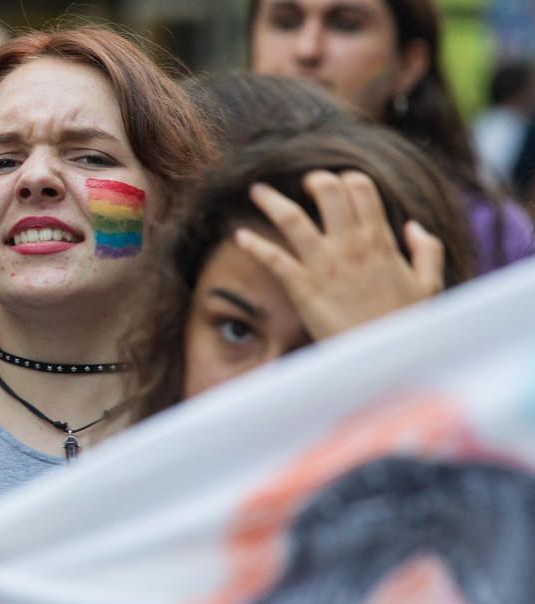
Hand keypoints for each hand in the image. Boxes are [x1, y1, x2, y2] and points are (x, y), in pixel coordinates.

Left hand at [234, 170, 443, 340]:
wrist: (387, 362)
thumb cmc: (405, 326)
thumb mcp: (429, 285)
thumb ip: (426, 251)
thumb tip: (413, 226)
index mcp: (380, 241)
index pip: (360, 188)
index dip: (345, 180)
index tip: (335, 186)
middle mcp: (351, 247)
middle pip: (328, 191)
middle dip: (312, 180)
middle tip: (302, 184)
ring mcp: (325, 266)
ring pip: (293, 219)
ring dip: (270, 200)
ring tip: (257, 191)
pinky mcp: (304, 289)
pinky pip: (274, 259)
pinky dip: (254, 245)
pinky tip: (239, 236)